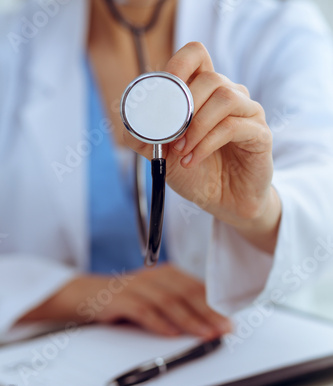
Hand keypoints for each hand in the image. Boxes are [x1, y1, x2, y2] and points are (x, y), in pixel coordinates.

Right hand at [18, 264, 231, 338]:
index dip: (213, 306)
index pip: (195, 289)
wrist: (84, 295)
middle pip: (186, 293)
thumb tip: (205, 324)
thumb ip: (175, 307)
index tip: (229, 321)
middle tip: (223, 329)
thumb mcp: (153, 299)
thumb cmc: (123, 300)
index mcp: (166, 274)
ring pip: (168, 301)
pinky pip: (143, 310)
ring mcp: (136, 285)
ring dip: (189, 319)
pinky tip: (171, 334)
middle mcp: (153, 276)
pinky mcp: (119, 298)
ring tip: (205, 334)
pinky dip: (158, 322)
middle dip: (208, 313)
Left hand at [124, 42, 280, 252]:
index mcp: (207, 93)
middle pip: (209, 78)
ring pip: (224, 98)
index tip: (162, 94)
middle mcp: (231, 96)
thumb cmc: (198, 174)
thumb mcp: (163, 155)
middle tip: (170, 138)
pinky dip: (206, 144)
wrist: (225, 204)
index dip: (178, 65)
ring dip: (195, 126)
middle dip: (183, 108)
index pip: (196, 55)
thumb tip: (130, 118)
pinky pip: (233, 127)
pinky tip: (192, 161)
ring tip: (181, 152)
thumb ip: (146, 136)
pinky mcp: (260, 134)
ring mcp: (249, 113)